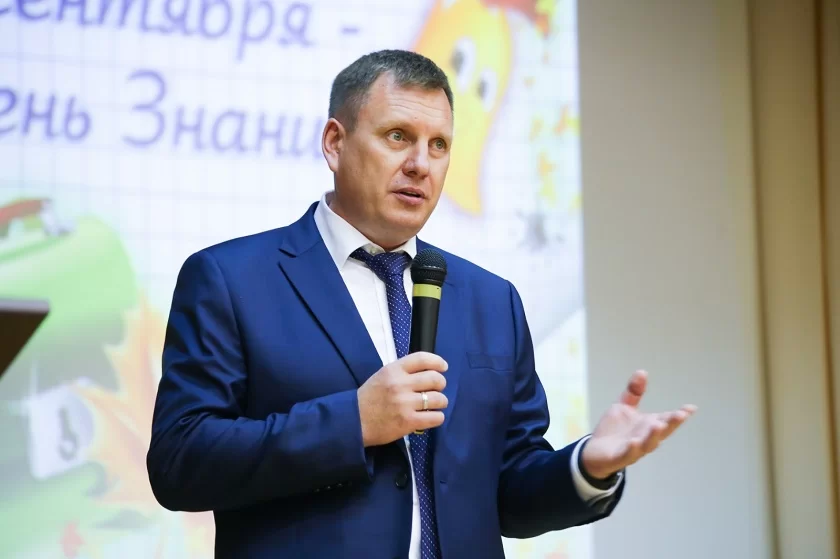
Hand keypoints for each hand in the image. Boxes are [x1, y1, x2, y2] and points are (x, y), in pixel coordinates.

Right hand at [357, 352, 447, 446]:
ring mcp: (405, 404)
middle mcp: (400, 384)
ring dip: (441, 402)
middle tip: (437, 389)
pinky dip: (437, 417)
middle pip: (435, 379)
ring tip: (435, 405)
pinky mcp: (408, 422)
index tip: (443, 367)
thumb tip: (428, 371)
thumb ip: (402, 372)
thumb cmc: (369, 399)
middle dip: (441, 384)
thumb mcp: (382, 376)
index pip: (422, 359)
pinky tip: (431, 417)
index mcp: (393, 370)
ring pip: (439, 399)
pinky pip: (435, 418)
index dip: (437, 362)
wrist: (353, 422)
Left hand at [581, 370, 696, 479]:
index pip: (667, 419)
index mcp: (648, 426)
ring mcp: (634, 449)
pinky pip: (628, 454)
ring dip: (653, 435)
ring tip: (658, 425)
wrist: (593, 452)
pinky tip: (634, 442)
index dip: (679, 414)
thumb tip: (643, 371)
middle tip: (681, 415)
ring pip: (647, 443)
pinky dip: (632, 449)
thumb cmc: (613, 431)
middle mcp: (645, 438)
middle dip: (672, 424)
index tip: (691, 408)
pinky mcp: (619, 457)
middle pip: (662, 431)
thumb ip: (634, 392)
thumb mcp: (624, 407)